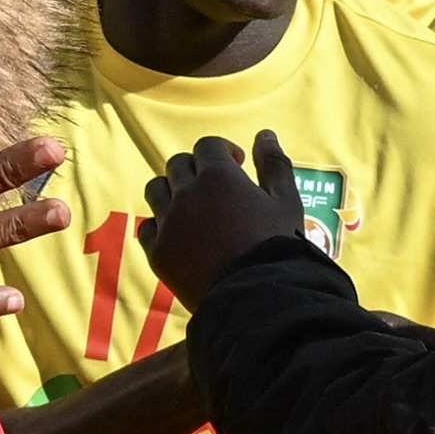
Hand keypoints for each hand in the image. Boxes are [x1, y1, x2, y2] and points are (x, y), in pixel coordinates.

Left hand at [137, 131, 305, 308]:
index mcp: (218, 176)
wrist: (257, 298)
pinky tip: (181, 235)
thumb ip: (275, 164)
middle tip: (216, 189)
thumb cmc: (278, 246)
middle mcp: (186, 194)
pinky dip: (161, 225)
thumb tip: (265, 135)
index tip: (236, 165)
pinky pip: (148, 226)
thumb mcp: (286, 201)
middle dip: (197, 169)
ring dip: (173, 191)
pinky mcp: (157, 251)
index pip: (206, 146)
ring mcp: (168, 223)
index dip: (221, 152)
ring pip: (156, 190)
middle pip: (178, 165)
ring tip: (194, 209)